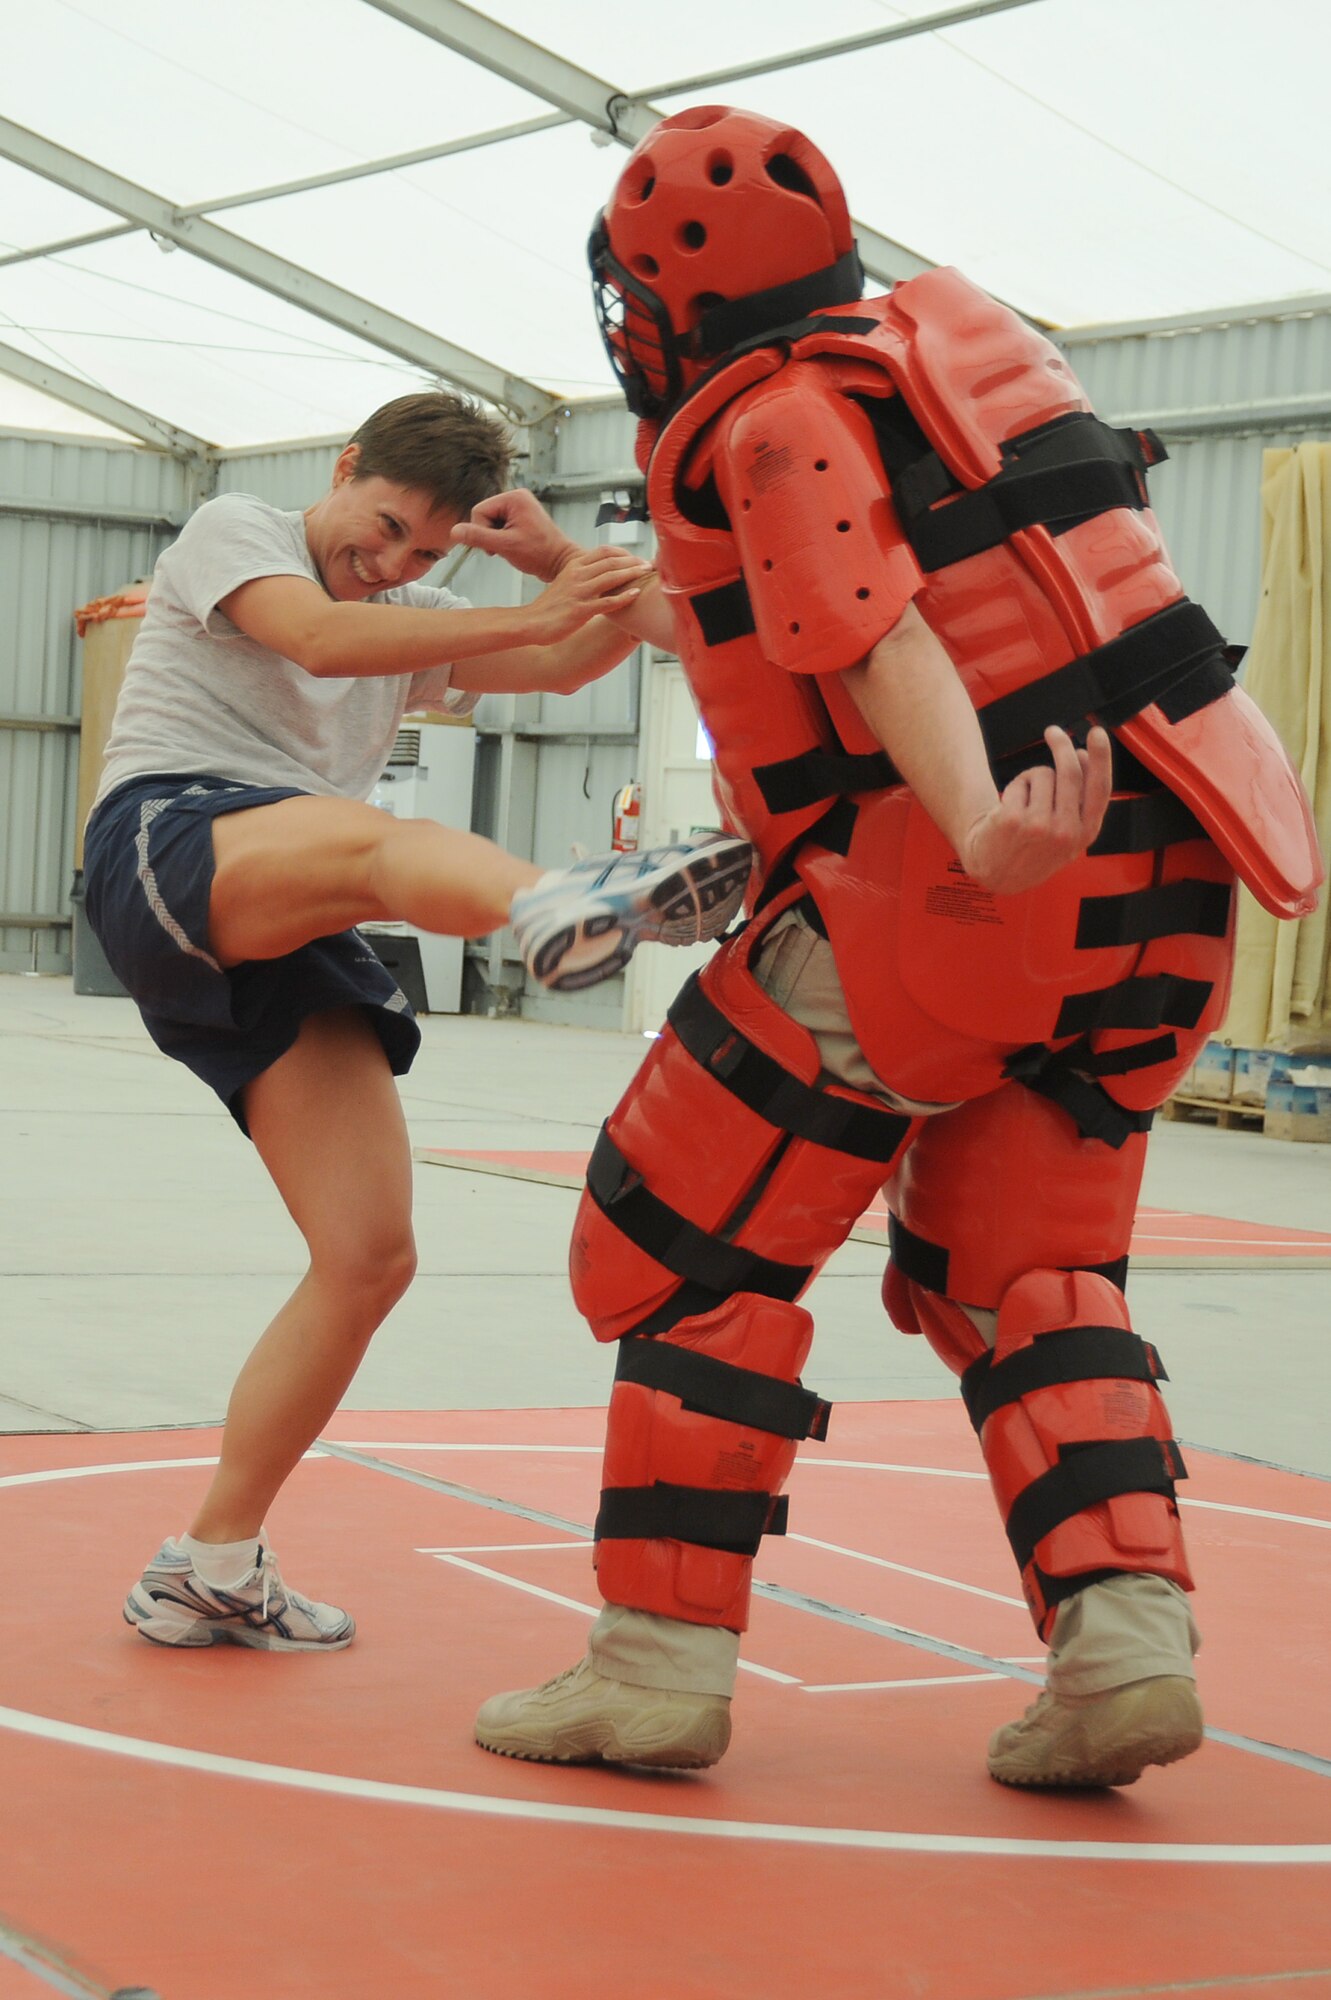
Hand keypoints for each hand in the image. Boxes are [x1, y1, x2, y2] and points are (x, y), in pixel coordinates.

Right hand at [450, 487, 579, 581]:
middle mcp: (517, 498)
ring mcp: (520, 508)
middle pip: (484, 516)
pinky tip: (513, 547)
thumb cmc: (540, 554)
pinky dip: (501, 540)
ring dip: (495, 539)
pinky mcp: (520, 518)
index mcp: (515, 498)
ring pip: (490, 523)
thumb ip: (478, 537)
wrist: (561, 564)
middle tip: (504, 548)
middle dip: (489, 535)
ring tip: (511, 548)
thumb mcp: (505, 546)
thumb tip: (454, 531)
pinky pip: (499, 527)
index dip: (482, 531)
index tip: (497, 545)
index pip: (479, 511)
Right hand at [524, 547, 652, 642]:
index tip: (636, 557)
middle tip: (648, 564)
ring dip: (631, 574)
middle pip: (611, 561)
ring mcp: (579, 592)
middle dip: (632, 561)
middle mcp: (577, 575)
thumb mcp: (565, 582)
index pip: (604, 551)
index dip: (624, 552)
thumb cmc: (550, 606)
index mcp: (573, 566)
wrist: (530, 623)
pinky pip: (607, 602)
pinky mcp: (580, 611)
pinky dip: (624, 597)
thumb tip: (601, 573)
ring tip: (646, 573)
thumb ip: (582, 575)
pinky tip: (637, 594)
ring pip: (611, 577)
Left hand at [960, 725, 1112, 894]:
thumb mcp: (1069, 837)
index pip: (1100, 788)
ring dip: (1034, 776)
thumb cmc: (1036, 850)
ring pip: (1043, 774)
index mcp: (1085, 834)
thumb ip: (1081, 802)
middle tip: (1053, 732)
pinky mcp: (1012, 819)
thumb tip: (1083, 756)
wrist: (997, 872)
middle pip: (1070, 772)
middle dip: (1062, 745)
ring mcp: (1037, 826)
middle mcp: (1065, 832)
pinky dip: (1017, 786)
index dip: (1101, 757)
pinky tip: (1012, 806)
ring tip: (1028, 797)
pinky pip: (1020, 782)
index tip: (1097, 732)